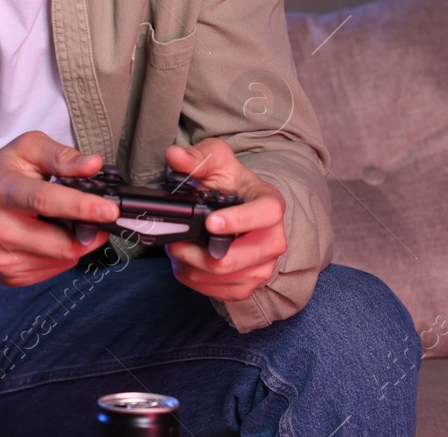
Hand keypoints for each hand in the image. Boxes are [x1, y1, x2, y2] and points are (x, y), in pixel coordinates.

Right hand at [0, 131, 119, 286]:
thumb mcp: (25, 151)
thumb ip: (61, 156)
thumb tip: (93, 165)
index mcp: (0, 189)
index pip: (45, 201)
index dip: (81, 207)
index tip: (110, 210)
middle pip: (61, 242)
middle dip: (88, 229)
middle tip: (94, 214)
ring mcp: (1, 258)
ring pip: (62, 259)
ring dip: (75, 242)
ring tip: (61, 221)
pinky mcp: (8, 277)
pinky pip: (53, 270)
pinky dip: (61, 254)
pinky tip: (48, 236)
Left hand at [163, 139, 286, 302]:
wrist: (237, 207)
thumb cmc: (229, 183)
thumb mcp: (214, 159)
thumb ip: (195, 156)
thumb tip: (174, 155)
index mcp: (271, 204)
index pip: (266, 214)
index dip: (239, 220)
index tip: (210, 222)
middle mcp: (273, 240)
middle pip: (236, 258)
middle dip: (197, 251)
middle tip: (176, 238)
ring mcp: (262, 267)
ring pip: (220, 277)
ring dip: (190, 264)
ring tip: (179, 245)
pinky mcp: (247, 286)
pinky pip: (215, 291)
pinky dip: (193, 277)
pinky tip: (187, 260)